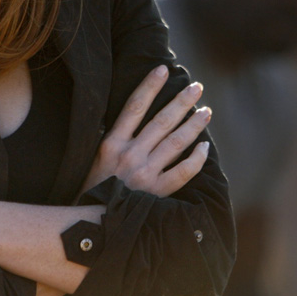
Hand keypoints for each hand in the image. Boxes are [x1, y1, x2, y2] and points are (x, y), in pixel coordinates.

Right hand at [80, 65, 211, 197]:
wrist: (91, 226)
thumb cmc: (90, 192)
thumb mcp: (93, 161)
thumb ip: (111, 142)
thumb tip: (127, 121)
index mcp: (111, 144)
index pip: (134, 106)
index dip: (150, 86)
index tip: (163, 70)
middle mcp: (130, 155)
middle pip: (162, 120)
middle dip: (182, 101)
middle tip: (197, 87)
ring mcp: (145, 174)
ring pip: (176, 142)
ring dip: (194, 124)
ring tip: (206, 111)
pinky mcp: (156, 193)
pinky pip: (183, 172)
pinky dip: (196, 159)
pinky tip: (204, 148)